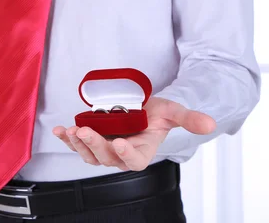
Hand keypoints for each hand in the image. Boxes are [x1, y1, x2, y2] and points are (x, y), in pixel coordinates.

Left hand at [53, 97, 215, 170]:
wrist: (141, 108)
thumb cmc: (157, 113)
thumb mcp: (174, 111)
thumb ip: (189, 119)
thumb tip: (211, 124)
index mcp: (142, 151)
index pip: (134, 161)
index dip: (127, 155)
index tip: (120, 144)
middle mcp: (122, 154)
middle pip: (107, 157)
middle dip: (95, 145)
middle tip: (85, 131)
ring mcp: (105, 149)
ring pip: (89, 154)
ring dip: (78, 144)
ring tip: (70, 130)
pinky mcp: (91, 140)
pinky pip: (77, 144)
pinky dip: (66, 138)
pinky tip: (58, 130)